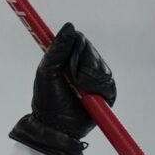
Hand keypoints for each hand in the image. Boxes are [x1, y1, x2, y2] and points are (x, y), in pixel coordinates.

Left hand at [9, 22, 115, 154]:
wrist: (55, 128)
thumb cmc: (47, 101)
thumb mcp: (46, 73)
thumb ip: (57, 50)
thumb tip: (69, 27)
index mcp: (67, 60)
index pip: (79, 40)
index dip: (75, 46)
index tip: (67, 59)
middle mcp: (82, 66)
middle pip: (91, 51)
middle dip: (80, 64)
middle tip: (71, 79)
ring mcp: (95, 79)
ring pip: (101, 66)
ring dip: (88, 77)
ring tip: (77, 90)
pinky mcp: (106, 93)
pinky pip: (108, 83)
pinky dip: (98, 87)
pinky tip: (88, 95)